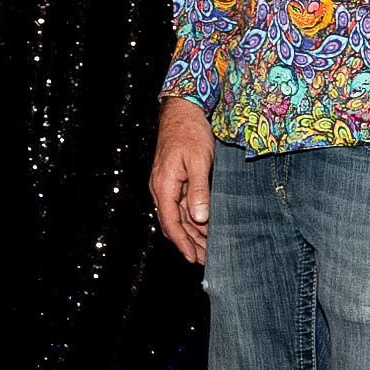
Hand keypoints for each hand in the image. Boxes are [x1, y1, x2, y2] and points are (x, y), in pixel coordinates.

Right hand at [150, 97, 214, 264]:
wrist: (182, 110)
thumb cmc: (190, 132)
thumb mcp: (198, 160)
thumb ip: (198, 190)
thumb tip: (199, 218)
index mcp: (163, 185)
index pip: (170, 222)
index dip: (182, 242)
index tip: (193, 258)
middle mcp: (161, 188)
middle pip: (173, 223)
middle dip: (190, 243)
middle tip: (207, 260)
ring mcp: (167, 184)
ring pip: (178, 216)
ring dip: (192, 234)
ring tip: (208, 249)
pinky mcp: (175, 179)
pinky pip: (181, 206)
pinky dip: (192, 219)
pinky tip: (205, 227)